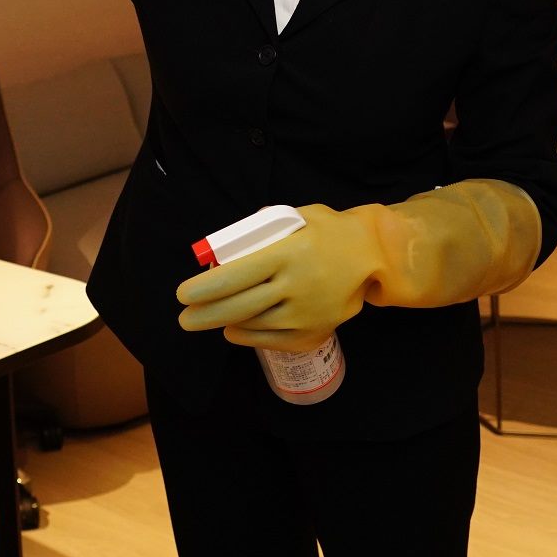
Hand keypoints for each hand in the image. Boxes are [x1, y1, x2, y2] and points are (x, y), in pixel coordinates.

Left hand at [173, 204, 379, 350]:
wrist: (373, 256)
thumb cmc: (328, 232)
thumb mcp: (298, 217)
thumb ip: (263, 228)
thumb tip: (225, 247)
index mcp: (288, 253)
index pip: (237, 274)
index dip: (206, 287)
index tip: (183, 294)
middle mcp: (295, 285)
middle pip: (239, 305)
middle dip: (205, 314)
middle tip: (184, 317)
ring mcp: (306, 313)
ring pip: (254, 324)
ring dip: (225, 323)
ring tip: (206, 319)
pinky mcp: (314, 331)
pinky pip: (273, 339)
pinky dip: (248, 336)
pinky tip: (234, 330)